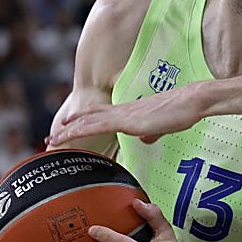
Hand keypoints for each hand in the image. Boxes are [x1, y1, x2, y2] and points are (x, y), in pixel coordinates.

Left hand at [50, 84, 205, 146]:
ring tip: (52, 139)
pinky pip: (98, 126)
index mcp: (129, 112)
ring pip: (88, 121)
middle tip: (51, 138)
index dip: (83, 122)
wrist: (191, 102)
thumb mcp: (162, 127)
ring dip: (69, 130)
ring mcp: (123, 114)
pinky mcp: (127, 120)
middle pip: (89, 118)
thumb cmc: (181, 112)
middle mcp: (122, 111)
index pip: (100, 117)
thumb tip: (144, 138)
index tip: (67, 129)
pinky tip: (69, 133)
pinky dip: (81, 129)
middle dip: (69, 128)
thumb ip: (151, 132)